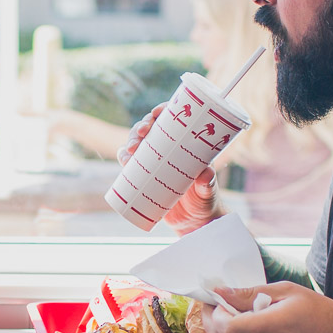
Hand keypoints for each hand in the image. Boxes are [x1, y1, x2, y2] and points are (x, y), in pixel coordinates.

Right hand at [120, 102, 220, 234]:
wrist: (194, 222)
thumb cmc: (205, 202)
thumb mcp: (207, 192)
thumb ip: (208, 184)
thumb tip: (205, 173)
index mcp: (186, 145)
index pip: (173, 121)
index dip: (163, 111)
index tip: (157, 113)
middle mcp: (169, 150)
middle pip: (151, 129)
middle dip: (142, 126)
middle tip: (141, 133)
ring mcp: (155, 162)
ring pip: (138, 143)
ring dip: (130, 141)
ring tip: (131, 150)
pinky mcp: (145, 176)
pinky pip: (130, 162)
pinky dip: (124, 158)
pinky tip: (124, 159)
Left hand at [207, 283, 332, 332]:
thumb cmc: (320, 313)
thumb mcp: (285, 291)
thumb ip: (249, 293)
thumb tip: (221, 292)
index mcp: (275, 328)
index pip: (229, 328)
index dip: (216, 313)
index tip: (217, 300)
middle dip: (213, 321)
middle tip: (218, 305)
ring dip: (225, 332)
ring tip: (237, 314)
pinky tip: (251, 328)